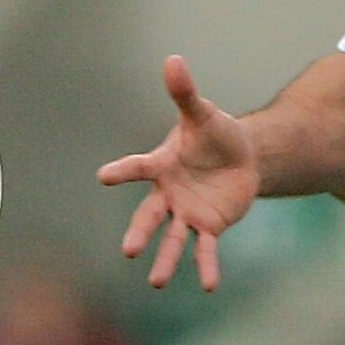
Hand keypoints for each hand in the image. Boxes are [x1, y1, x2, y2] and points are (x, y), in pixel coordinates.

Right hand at [96, 55, 258, 289]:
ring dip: (165, 261)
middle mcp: (168, 194)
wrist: (241, 158)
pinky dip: (206, 266)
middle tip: (128, 251)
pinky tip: (210, 285)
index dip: (122, 172)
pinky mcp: (207, 226)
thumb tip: (173, 59)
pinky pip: (205, 249)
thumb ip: (185, 93)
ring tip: (157, 283)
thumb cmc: (215, 134)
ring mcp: (186, 213)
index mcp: (161, 165)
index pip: (138, 168)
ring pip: (172, 240)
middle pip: (150, 216)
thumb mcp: (203, 113)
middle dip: (139, 233)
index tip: (103, 177)